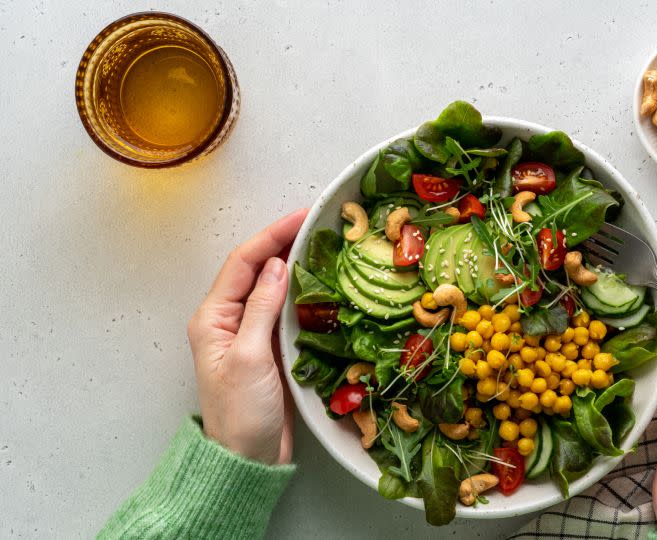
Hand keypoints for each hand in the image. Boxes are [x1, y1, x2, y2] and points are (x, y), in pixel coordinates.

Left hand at [187, 209, 307, 464]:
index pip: (243, 263)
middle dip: (284, 243)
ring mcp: (249, 334)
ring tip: (323, 246)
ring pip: (272, 288)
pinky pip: (284, 310)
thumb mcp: (249, 357)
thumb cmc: (240, 413)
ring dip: (295, 265)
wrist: (247, 459)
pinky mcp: (269, 349)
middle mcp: (228, 320)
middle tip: (317, 225)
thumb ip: (261, 308)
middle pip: (257, 270)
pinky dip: (302, 293)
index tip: (302, 217)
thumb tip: (277, 265)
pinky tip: (321, 285)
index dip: (272, 235)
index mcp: (212, 317)